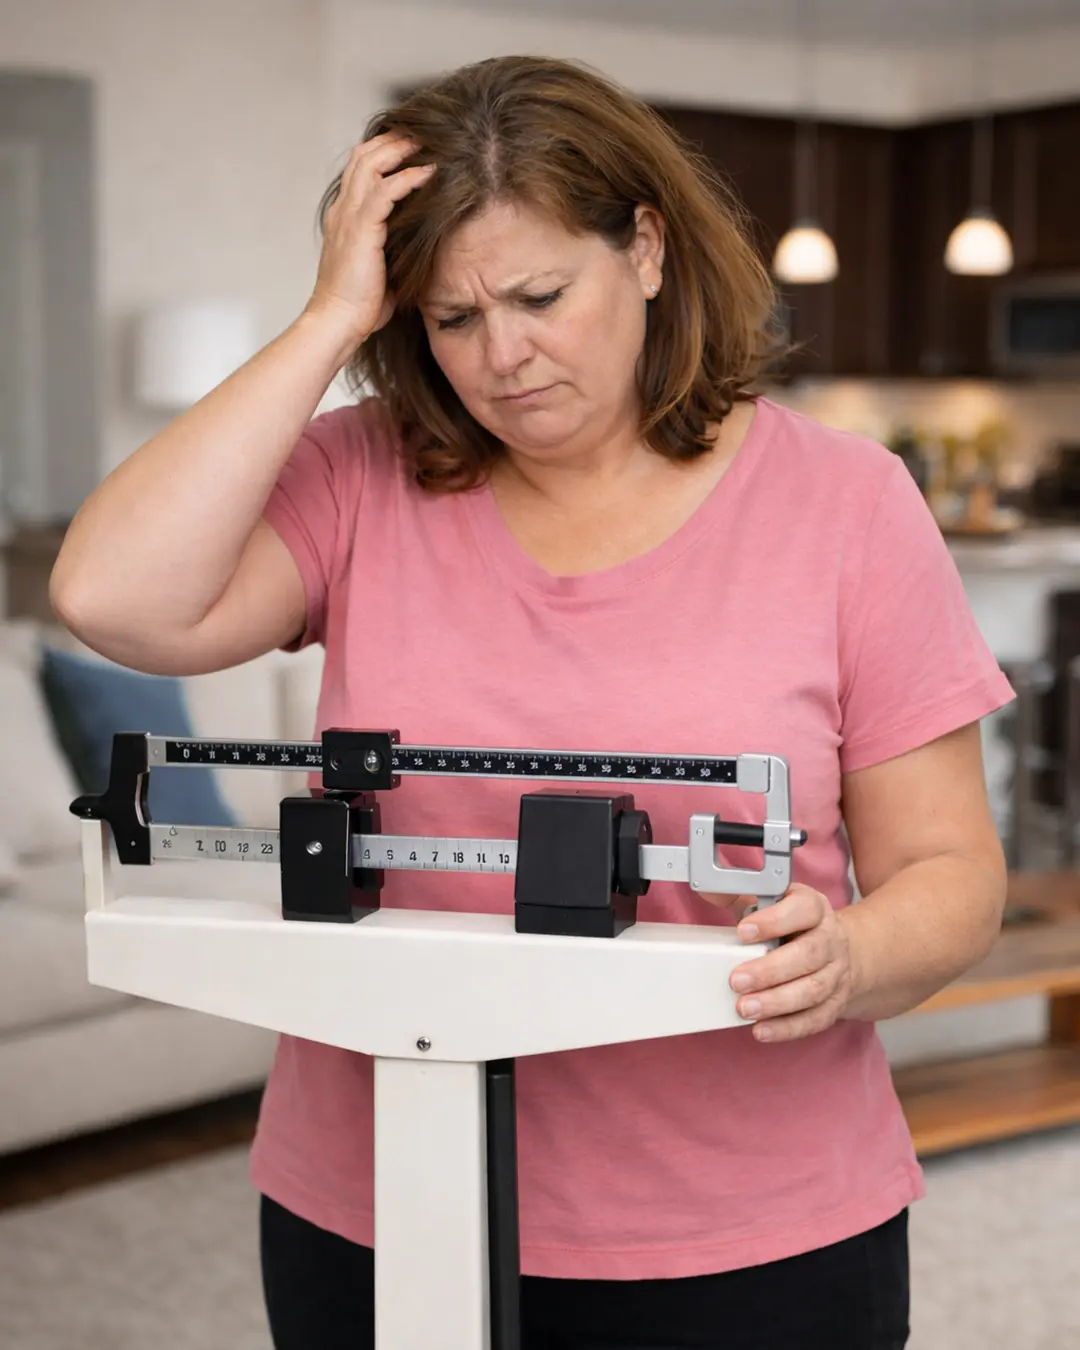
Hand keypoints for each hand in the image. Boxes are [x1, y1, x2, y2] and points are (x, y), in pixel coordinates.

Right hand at [305, 132, 436, 343]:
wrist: (338, 323)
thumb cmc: (360, 307)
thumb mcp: (379, 270)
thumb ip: (393, 250)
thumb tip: (420, 248)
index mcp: (344, 218)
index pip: (360, 169)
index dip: (384, 152)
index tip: (414, 148)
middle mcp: (343, 210)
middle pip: (364, 155)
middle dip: (394, 140)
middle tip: (424, 134)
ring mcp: (349, 216)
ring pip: (372, 162)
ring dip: (402, 149)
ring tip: (428, 143)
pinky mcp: (361, 229)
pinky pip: (386, 190)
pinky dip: (409, 177)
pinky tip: (430, 173)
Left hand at [723, 884, 861, 1042]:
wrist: (842, 951)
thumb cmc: (796, 925)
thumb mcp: (774, 902)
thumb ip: (739, 894)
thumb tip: (708, 891)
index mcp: (815, 909)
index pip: (802, 910)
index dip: (774, 921)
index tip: (742, 932)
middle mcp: (831, 940)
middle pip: (809, 955)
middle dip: (770, 971)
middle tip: (736, 980)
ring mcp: (836, 973)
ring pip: (813, 990)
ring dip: (777, 1002)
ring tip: (744, 1008)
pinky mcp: (835, 1003)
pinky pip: (816, 1019)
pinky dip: (787, 1028)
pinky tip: (761, 1030)